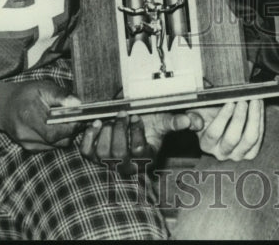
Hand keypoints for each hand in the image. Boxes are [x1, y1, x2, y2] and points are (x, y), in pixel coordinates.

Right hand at [0, 81, 80, 151]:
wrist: (4, 106)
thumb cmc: (25, 94)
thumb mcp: (43, 87)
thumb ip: (61, 95)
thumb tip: (77, 103)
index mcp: (28, 117)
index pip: (54, 132)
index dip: (71, 127)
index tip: (83, 119)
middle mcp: (26, 134)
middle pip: (57, 141)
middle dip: (72, 131)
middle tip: (80, 120)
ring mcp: (27, 143)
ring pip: (56, 145)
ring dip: (67, 136)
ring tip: (71, 122)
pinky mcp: (29, 148)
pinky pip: (50, 147)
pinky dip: (59, 139)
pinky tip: (60, 127)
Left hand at [79, 110, 202, 165]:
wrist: (129, 128)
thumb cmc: (148, 125)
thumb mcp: (162, 122)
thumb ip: (176, 121)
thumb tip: (192, 120)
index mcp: (144, 159)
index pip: (138, 152)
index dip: (136, 133)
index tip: (137, 116)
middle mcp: (125, 166)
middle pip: (117, 154)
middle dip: (119, 130)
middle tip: (123, 114)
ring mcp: (106, 163)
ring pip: (101, 153)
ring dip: (105, 132)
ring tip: (110, 118)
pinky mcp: (91, 157)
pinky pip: (86, 150)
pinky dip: (89, 136)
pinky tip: (96, 123)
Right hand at [192, 99, 264, 160]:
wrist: (224, 117)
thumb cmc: (211, 113)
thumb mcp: (199, 112)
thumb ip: (193, 115)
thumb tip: (196, 122)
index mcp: (206, 144)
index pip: (213, 133)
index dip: (222, 118)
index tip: (230, 102)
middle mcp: (221, 153)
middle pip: (232, 138)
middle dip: (239, 118)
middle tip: (243, 101)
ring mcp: (238, 154)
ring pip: (249, 139)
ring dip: (254, 118)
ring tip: (254, 101)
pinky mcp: (251, 152)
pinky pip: (259, 137)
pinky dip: (260, 120)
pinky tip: (259, 105)